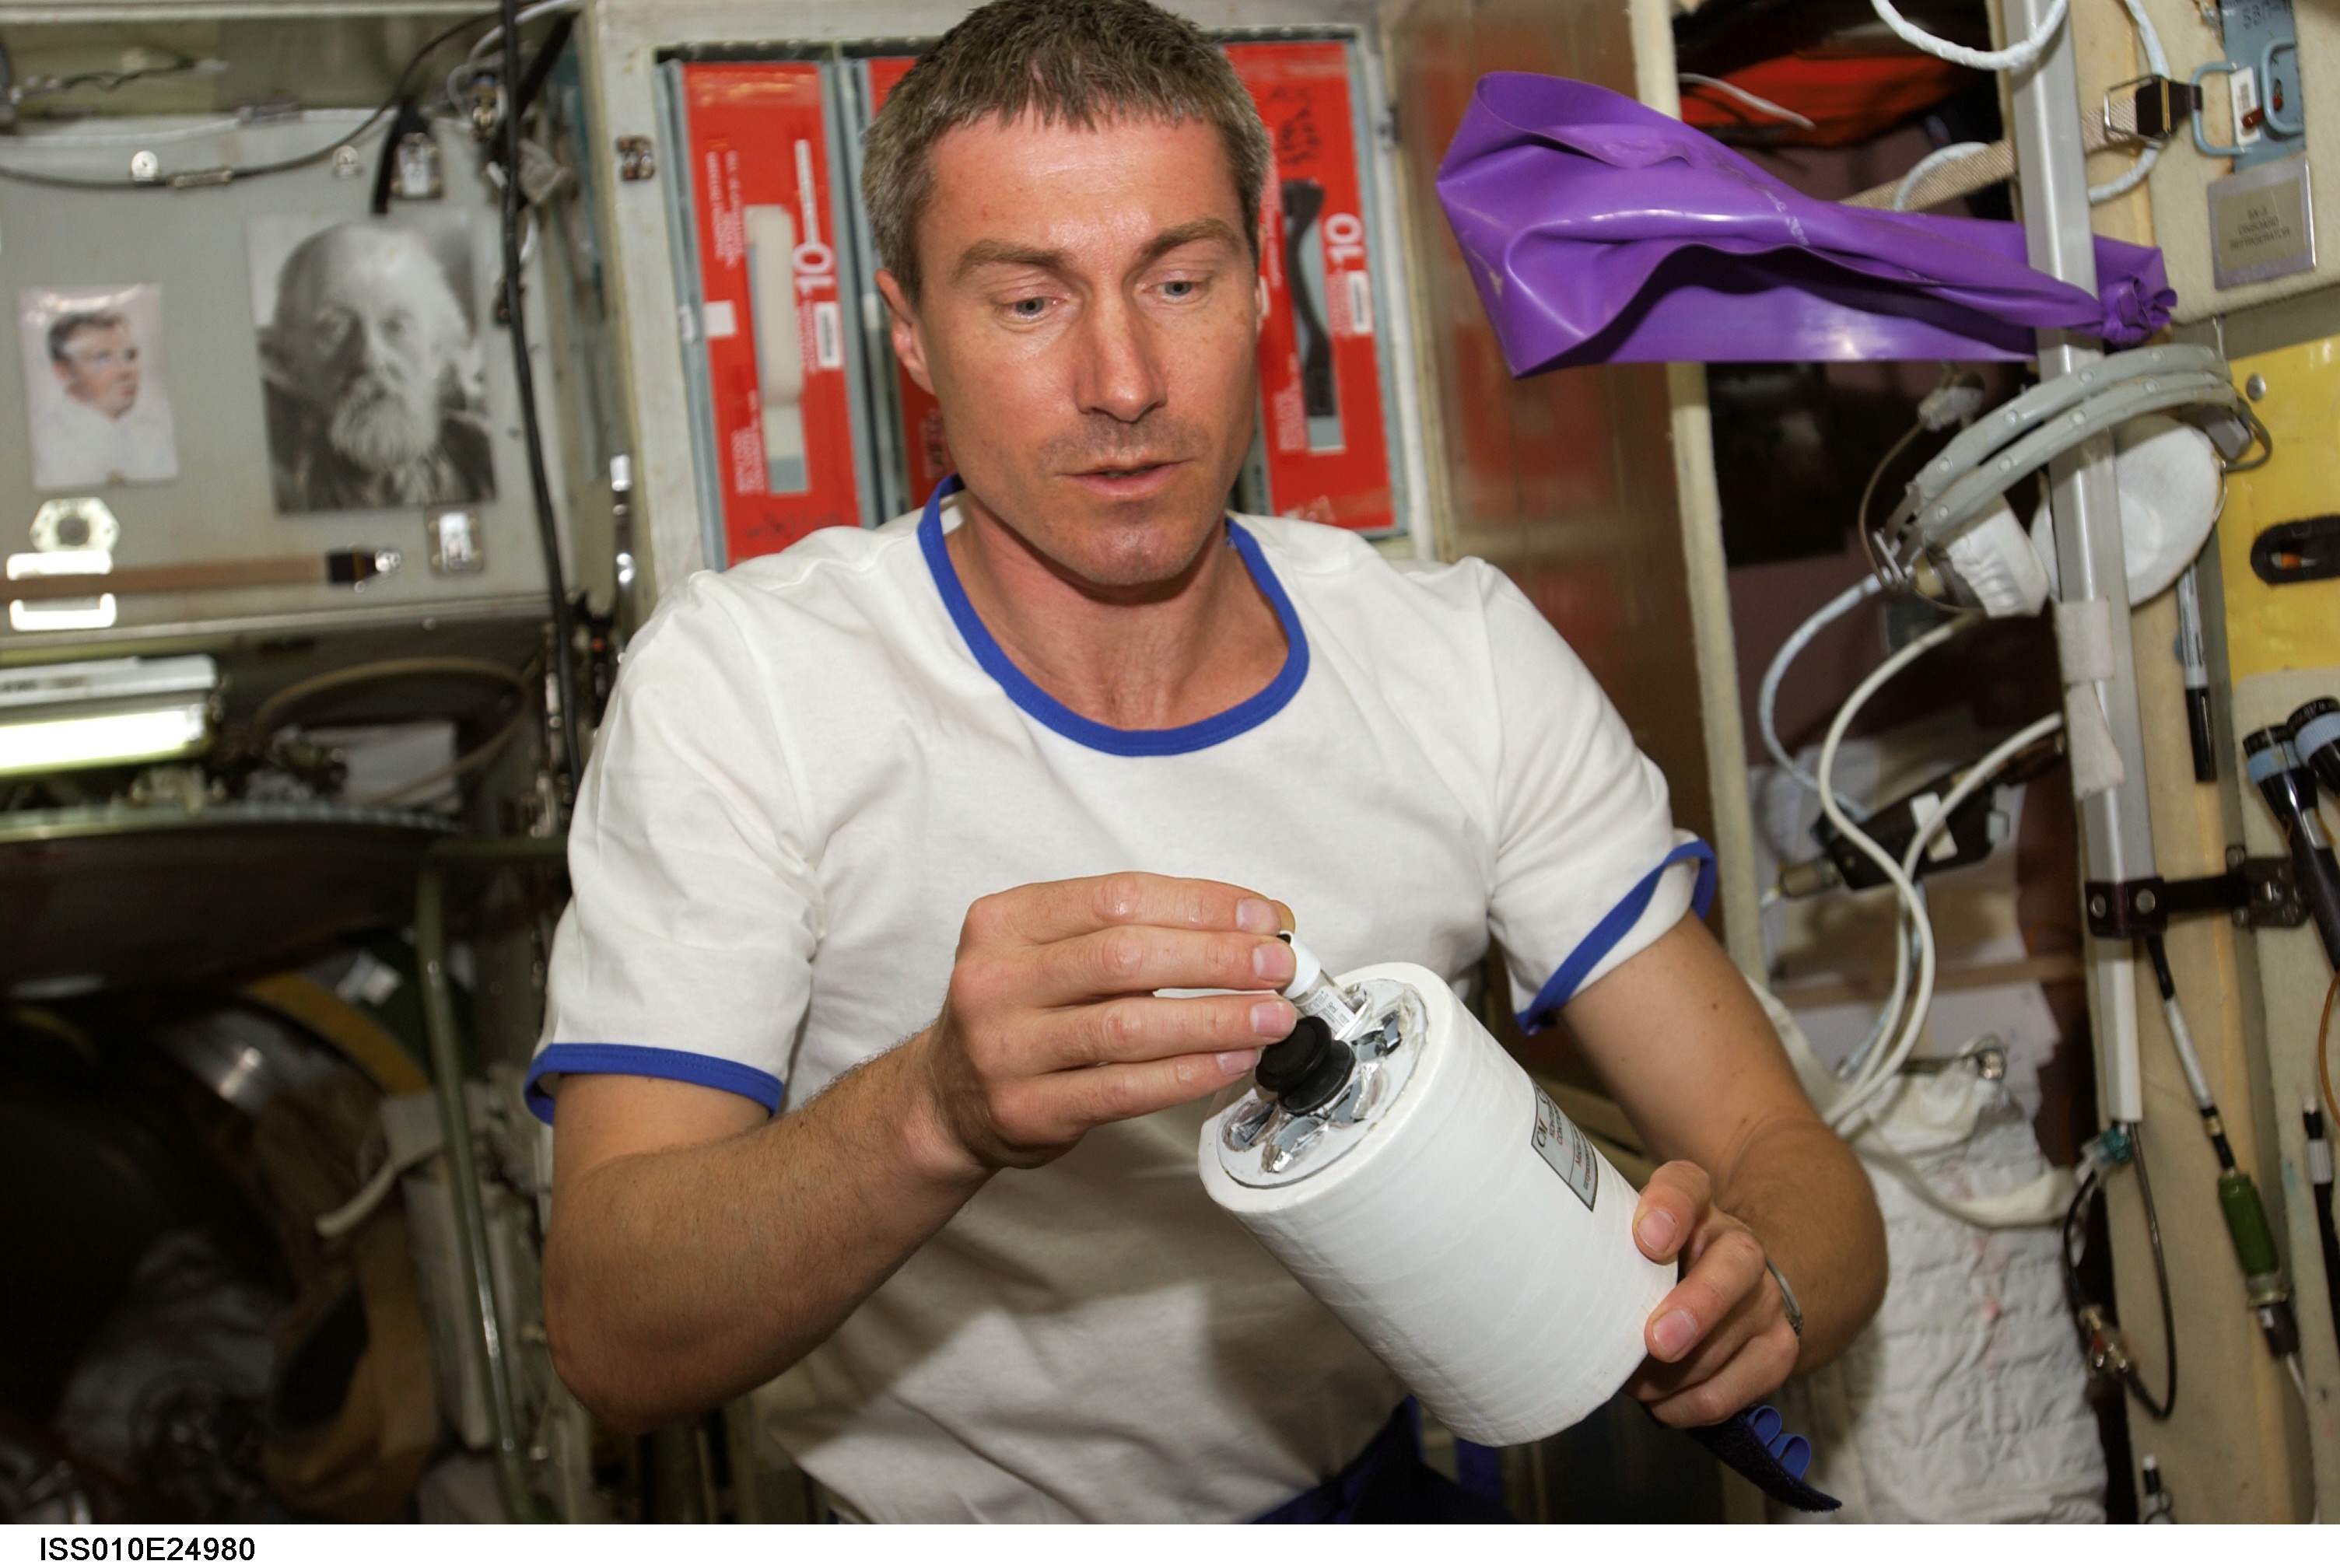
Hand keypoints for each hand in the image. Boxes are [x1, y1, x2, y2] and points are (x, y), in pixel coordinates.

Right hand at [911, 873, 1298, 1171]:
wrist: (947, 1097)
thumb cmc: (1021, 1013)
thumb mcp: (1054, 950)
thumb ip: (1139, 931)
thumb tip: (1255, 924)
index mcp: (1006, 920)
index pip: (1119, 897)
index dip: (1202, 904)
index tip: (1263, 917)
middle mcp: (996, 978)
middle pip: (1127, 956)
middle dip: (1218, 958)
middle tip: (1278, 966)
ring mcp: (1005, 1048)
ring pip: (1129, 1025)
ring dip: (1215, 1018)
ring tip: (1271, 1017)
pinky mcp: (1026, 1109)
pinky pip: (1123, 1088)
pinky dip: (1188, 1072)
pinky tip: (1231, 1061)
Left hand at [1622, 1160, 1798, 1427]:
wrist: (1729, 1289)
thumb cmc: (1652, 1268)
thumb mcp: (1628, 1244)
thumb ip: (1602, 1252)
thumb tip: (1556, 1300)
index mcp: (1694, 1206)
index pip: (1686, 1187)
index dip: (1670, 1210)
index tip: (1647, 1239)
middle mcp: (1738, 1246)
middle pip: (1732, 1267)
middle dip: (1695, 1308)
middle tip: (1656, 1341)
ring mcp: (1765, 1299)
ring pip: (1727, 1341)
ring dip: (1673, 1374)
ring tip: (1632, 1380)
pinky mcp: (1776, 1351)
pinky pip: (1731, 1391)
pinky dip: (1686, 1405)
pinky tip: (1659, 1401)